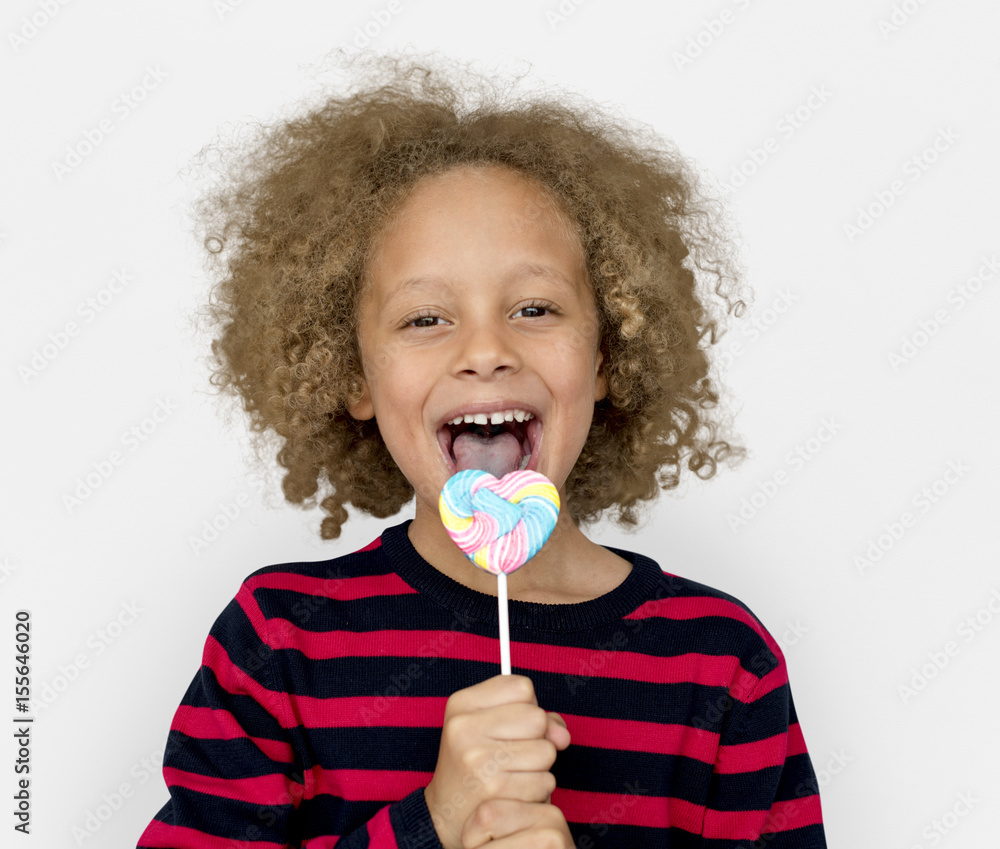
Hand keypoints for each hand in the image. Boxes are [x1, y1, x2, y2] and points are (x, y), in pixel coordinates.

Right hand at [424, 674, 570, 848]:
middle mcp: (464, 727)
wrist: (447, 816)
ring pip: (546, 750)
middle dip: (536, 737)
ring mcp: (477, 758)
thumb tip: (562, 737)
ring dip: (539, 766)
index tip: (509, 724)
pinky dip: (538, 789)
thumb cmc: (476, 765)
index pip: (521, 687)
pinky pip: (545, 781)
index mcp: (461, 703)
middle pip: (537, 717)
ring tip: (513, 773)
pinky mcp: (494, 790)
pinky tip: (515, 791)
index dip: (526, 706)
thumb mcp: (492, 728)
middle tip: (512, 753)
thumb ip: (534, 718)